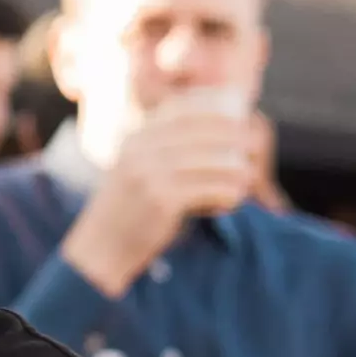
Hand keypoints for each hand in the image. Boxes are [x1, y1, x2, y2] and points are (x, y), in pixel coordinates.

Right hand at [61, 108, 266, 295]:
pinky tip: (231, 203)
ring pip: (214, 161)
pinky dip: (228, 196)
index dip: (215, 106)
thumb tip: (222, 132)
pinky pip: (212, 189)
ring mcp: (150, 173)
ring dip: (236, 171)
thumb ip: (166, 149)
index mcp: (135, 137)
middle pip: (204, 131)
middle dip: (235, 137)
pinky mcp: (162, 200)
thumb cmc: (129, 211)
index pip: (182, 107)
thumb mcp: (139, 170)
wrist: (100, 250)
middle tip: (255, 151)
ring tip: (246, 182)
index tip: (239, 113)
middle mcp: (140, 148)